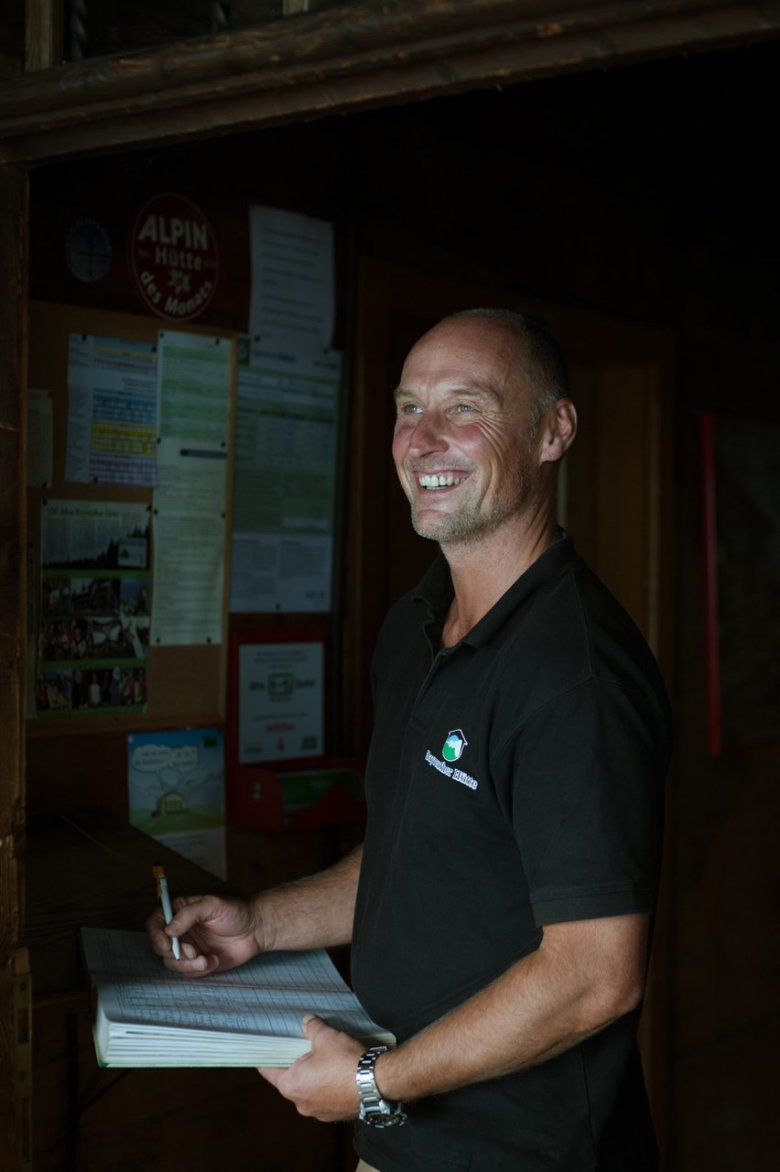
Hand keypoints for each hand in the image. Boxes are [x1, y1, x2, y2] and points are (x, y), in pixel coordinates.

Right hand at [146, 893, 260, 975]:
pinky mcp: (196, 962)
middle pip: (159, 946)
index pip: (155, 922)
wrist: (255, 931)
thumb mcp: (213, 904)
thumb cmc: (236, 912)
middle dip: (175, 953)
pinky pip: (187, 972)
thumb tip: (169, 929)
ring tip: (206, 959)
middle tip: (194, 952)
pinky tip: (214, 960)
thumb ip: (189, 914)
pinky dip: (199, 970)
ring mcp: (187, 947)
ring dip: (188, 965)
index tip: (167, 944)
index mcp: (179, 912)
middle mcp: (179, 930)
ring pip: (171, 963)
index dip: (155, 935)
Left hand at [259, 1015, 363, 1121]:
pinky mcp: (333, 1115)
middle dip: (295, 1065)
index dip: (266, 1058)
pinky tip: (337, 1074)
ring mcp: (317, 1112)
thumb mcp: (325, 1036)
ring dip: (312, 1078)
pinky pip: (324, 1098)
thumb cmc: (344, 1062)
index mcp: (291, 1085)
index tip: (264, 1050)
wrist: (375, 1084)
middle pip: (289, 1080)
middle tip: (301, 1049)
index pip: (268, 1071)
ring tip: (324, 1060)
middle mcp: (300, 1103)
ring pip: (308, 1090)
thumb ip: (311, 1027)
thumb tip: (307, 1021)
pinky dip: (326, 1087)